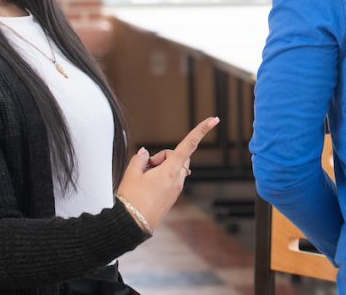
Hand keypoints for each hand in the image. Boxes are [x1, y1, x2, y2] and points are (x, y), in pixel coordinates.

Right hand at [116, 116, 219, 231]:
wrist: (132, 225)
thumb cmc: (132, 200)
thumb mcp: (131, 173)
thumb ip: (140, 158)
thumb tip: (145, 153)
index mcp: (170, 171)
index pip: (188, 144)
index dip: (201, 130)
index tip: (214, 120)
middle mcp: (177, 180)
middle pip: (178, 156)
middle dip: (164, 156)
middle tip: (147, 165)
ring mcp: (176, 190)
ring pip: (174, 168)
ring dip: (161, 167)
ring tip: (144, 178)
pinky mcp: (172, 197)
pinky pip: (171, 180)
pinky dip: (161, 177)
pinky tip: (147, 187)